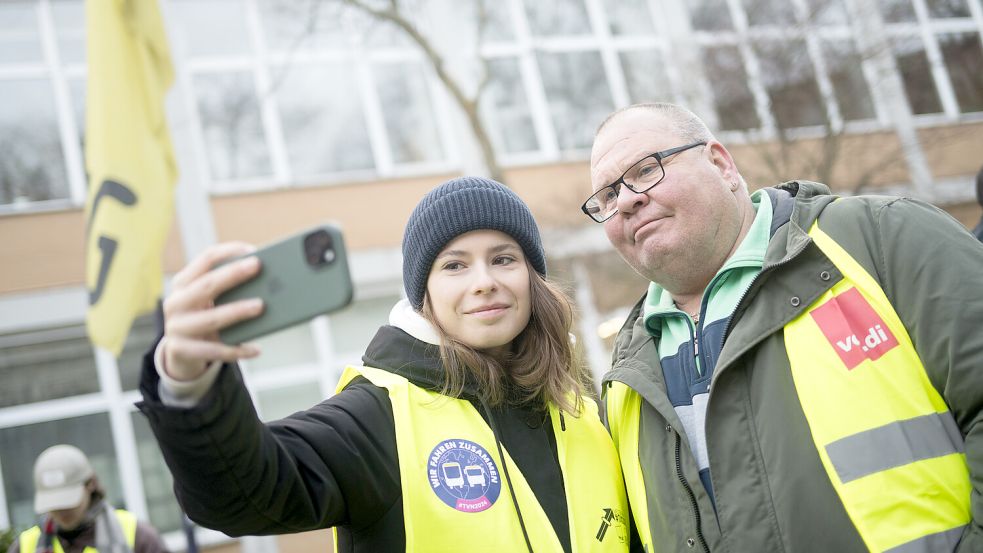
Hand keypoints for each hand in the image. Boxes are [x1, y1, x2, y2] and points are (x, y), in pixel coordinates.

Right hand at [161, 242, 264, 380]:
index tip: (252, 250)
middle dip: (232, 274)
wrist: (180, 354)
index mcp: (183, 284)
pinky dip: (237, 350)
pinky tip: (256, 349)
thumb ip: (227, 290)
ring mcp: (176, 328)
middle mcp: (175, 303)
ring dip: (237, 311)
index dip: (227, 252)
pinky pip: (214, 351)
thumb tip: (267, 281)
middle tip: (257, 266)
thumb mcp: (208, 301)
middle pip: (206, 285)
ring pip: (211, 319)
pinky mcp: (181, 351)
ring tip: (261, 306)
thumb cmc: (204, 318)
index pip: (204, 260)